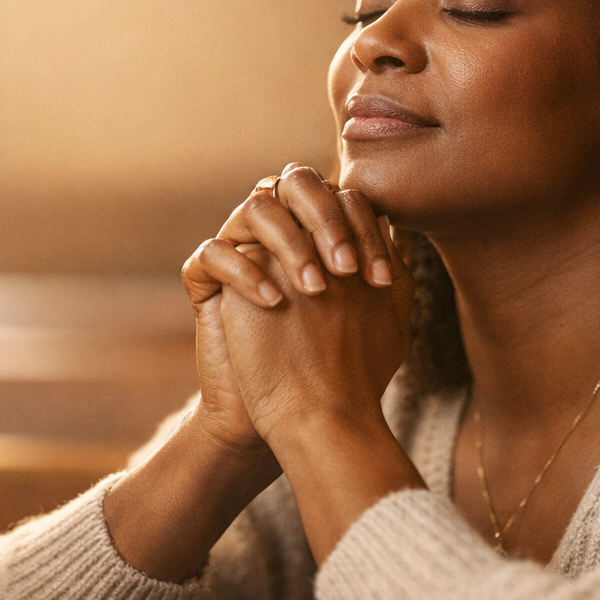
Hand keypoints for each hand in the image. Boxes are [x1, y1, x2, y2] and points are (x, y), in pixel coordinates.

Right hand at [181, 165, 402, 451]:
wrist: (293, 416)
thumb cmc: (337, 361)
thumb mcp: (375, 314)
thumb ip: (386, 266)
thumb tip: (394, 223)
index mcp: (315, 229)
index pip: (338, 195)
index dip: (364, 226)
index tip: (381, 279)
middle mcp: (277, 230)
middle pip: (295, 183)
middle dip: (326, 218)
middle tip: (346, 269)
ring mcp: (239, 249)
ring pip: (255, 208)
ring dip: (290, 243)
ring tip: (313, 290)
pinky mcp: (204, 281)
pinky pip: (214, 253)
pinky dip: (245, 272)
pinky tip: (274, 302)